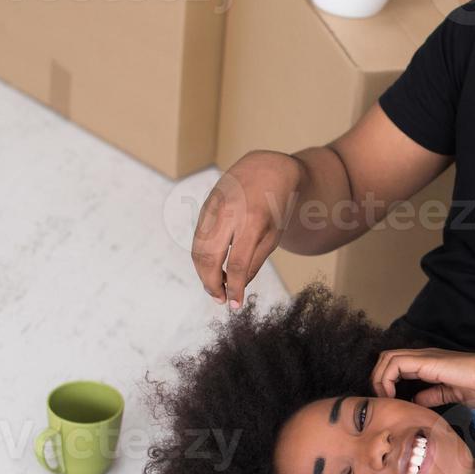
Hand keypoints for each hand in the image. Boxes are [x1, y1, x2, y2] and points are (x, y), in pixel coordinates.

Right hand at [191, 150, 300, 306]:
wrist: (269, 168)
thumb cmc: (276, 205)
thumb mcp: (275, 235)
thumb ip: (255, 260)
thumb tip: (237, 286)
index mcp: (253, 220)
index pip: (237, 263)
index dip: (235, 288)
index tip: (235, 306)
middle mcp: (229, 212)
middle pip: (209, 257)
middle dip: (212, 284)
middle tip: (220, 300)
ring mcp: (213, 207)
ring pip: (198, 249)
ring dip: (203, 274)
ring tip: (216, 289)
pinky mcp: (205, 206)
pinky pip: (198, 238)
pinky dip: (201, 258)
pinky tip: (212, 269)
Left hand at [371, 347, 474, 409]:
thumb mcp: (452, 395)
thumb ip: (433, 396)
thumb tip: (416, 401)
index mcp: (430, 365)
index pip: (396, 366)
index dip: (386, 383)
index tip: (390, 404)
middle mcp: (424, 358)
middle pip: (387, 359)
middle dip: (377, 380)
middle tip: (383, 402)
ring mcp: (426, 357)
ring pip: (387, 358)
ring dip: (379, 379)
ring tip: (385, 399)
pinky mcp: (428, 362)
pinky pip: (396, 363)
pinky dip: (386, 379)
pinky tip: (392, 395)